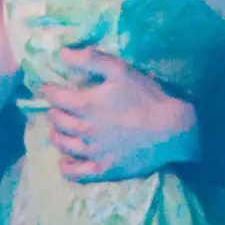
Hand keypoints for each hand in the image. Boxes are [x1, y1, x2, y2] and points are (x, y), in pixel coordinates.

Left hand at [41, 47, 199, 181]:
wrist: (175, 130)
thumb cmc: (147, 97)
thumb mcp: (120, 70)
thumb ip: (90, 59)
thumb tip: (62, 53)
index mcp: (85, 104)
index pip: (53, 96)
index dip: (49, 90)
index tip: (50, 89)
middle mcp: (84, 129)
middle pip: (55, 119)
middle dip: (54, 111)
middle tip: (59, 108)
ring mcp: (93, 151)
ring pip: (61, 143)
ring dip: (57, 134)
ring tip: (61, 129)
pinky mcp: (104, 169)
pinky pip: (75, 172)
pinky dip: (66, 165)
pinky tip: (66, 159)